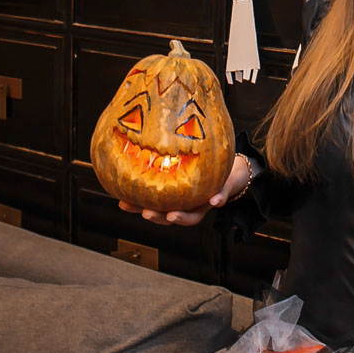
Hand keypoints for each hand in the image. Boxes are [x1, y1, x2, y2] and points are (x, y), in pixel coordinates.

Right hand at [117, 152, 250, 225]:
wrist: (231, 169)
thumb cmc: (201, 165)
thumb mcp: (181, 160)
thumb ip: (164, 156)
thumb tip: (138, 134)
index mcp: (175, 198)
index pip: (153, 205)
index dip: (137, 207)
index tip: (122, 203)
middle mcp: (188, 205)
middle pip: (170, 217)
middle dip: (157, 217)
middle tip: (146, 213)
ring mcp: (203, 203)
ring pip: (193, 216)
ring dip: (183, 218)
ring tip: (172, 215)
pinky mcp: (221, 194)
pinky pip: (220, 197)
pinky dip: (217, 200)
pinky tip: (214, 200)